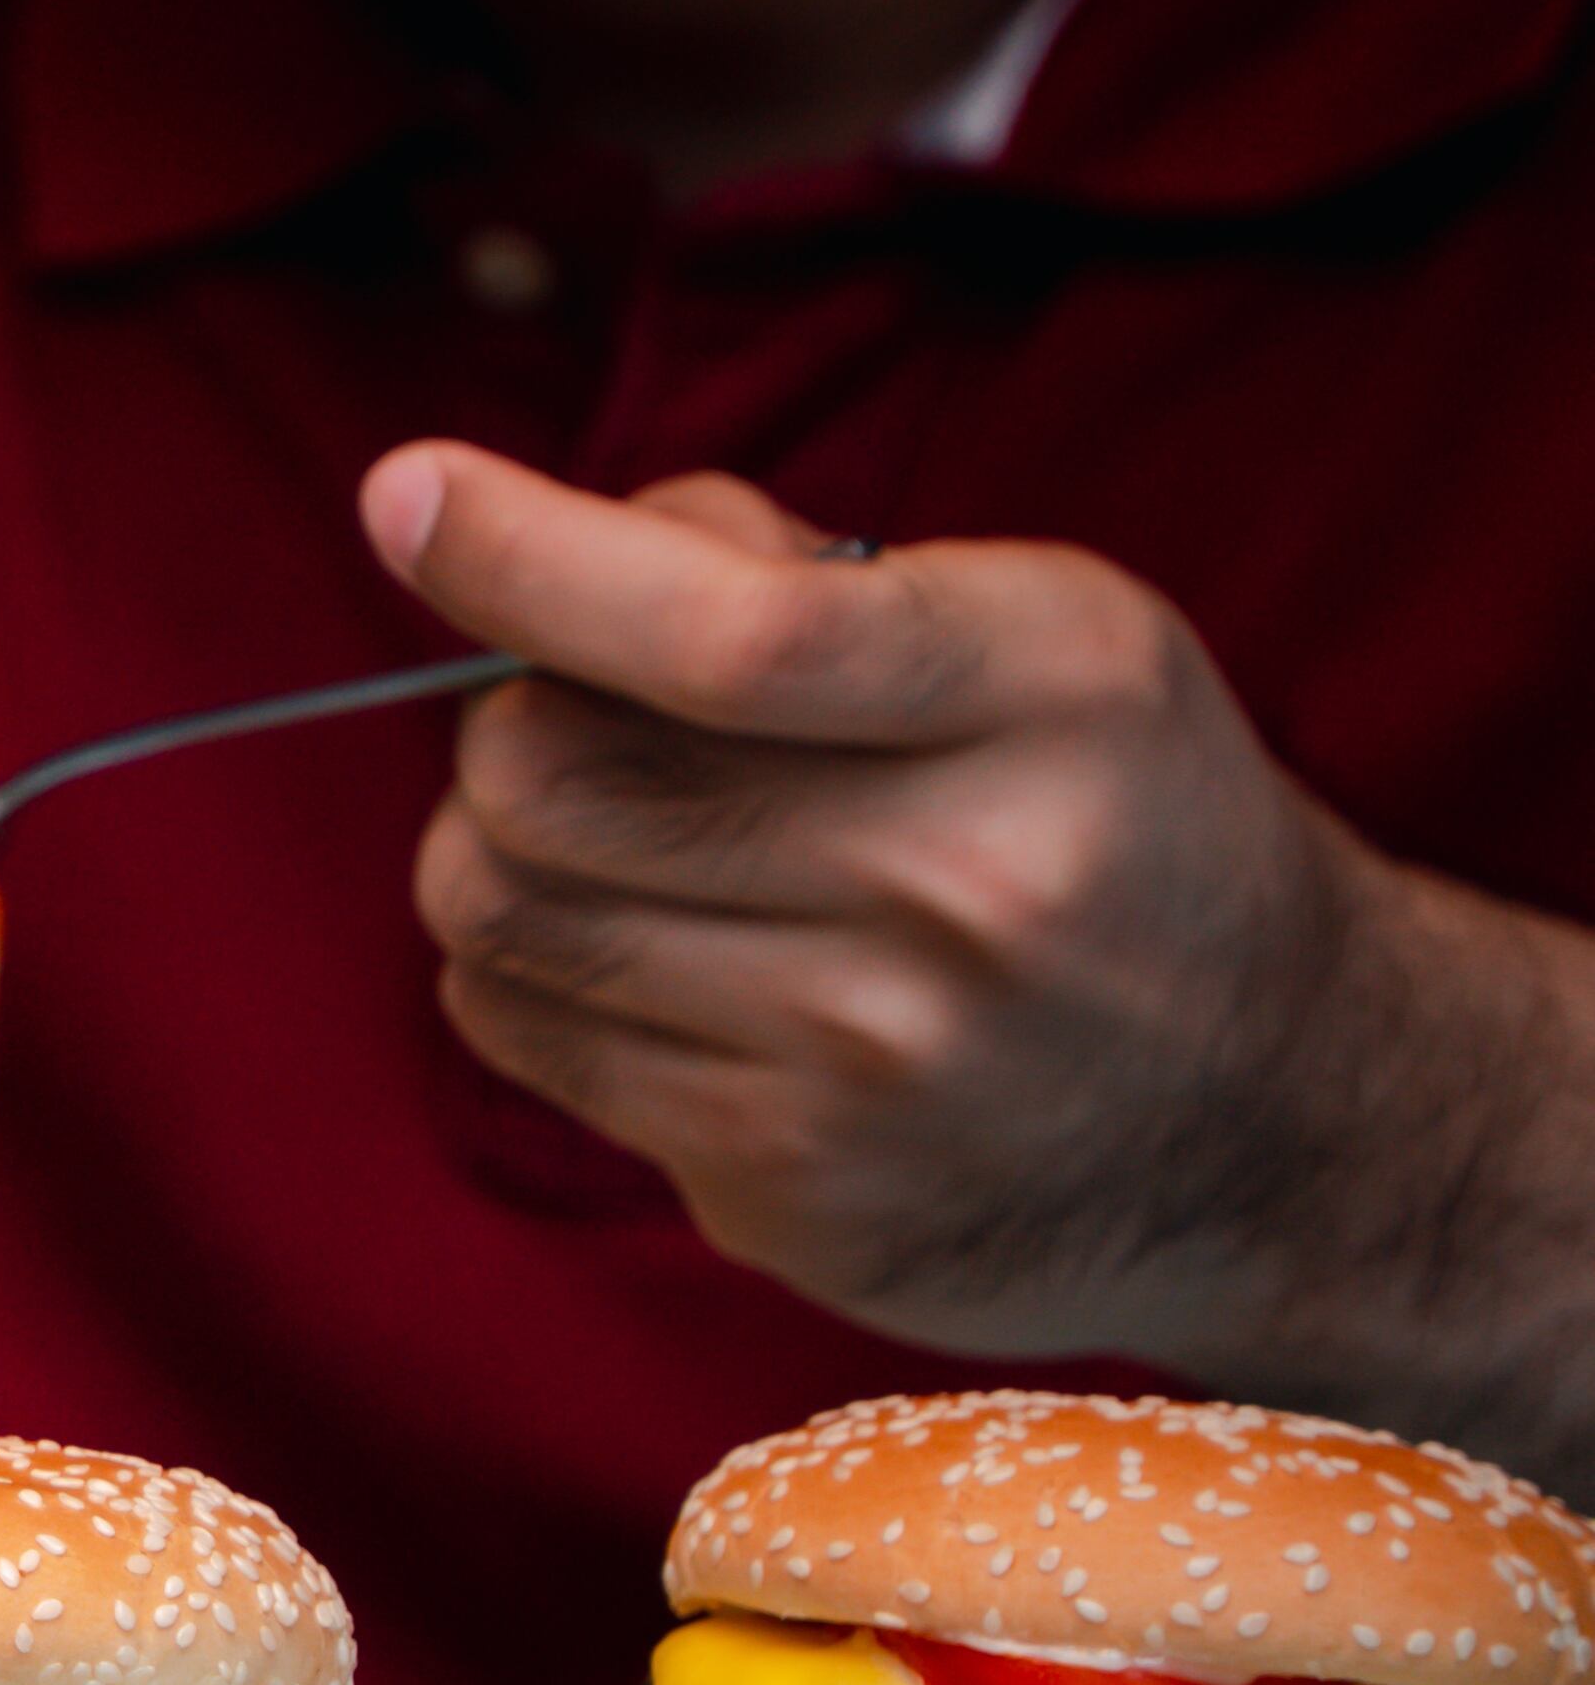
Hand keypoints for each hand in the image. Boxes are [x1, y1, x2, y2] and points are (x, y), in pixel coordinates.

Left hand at [366, 439, 1594, 1473]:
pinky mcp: (793, 1192)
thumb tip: (513, 533)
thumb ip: (787, 568)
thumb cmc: (1103, 818)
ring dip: (499, 851)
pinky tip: (656, 962)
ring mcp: (874, 1063)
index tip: (409, 493)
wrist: (1276, 1115)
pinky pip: (524, 1037)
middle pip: (546, 777)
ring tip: (618, 841)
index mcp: (1043, 695)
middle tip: (590, 724)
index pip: (730, 633)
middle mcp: (967, 887)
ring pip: (495, 915)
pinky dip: (535, 976)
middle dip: (514, 725)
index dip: (528, 558)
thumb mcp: (1036, 633)